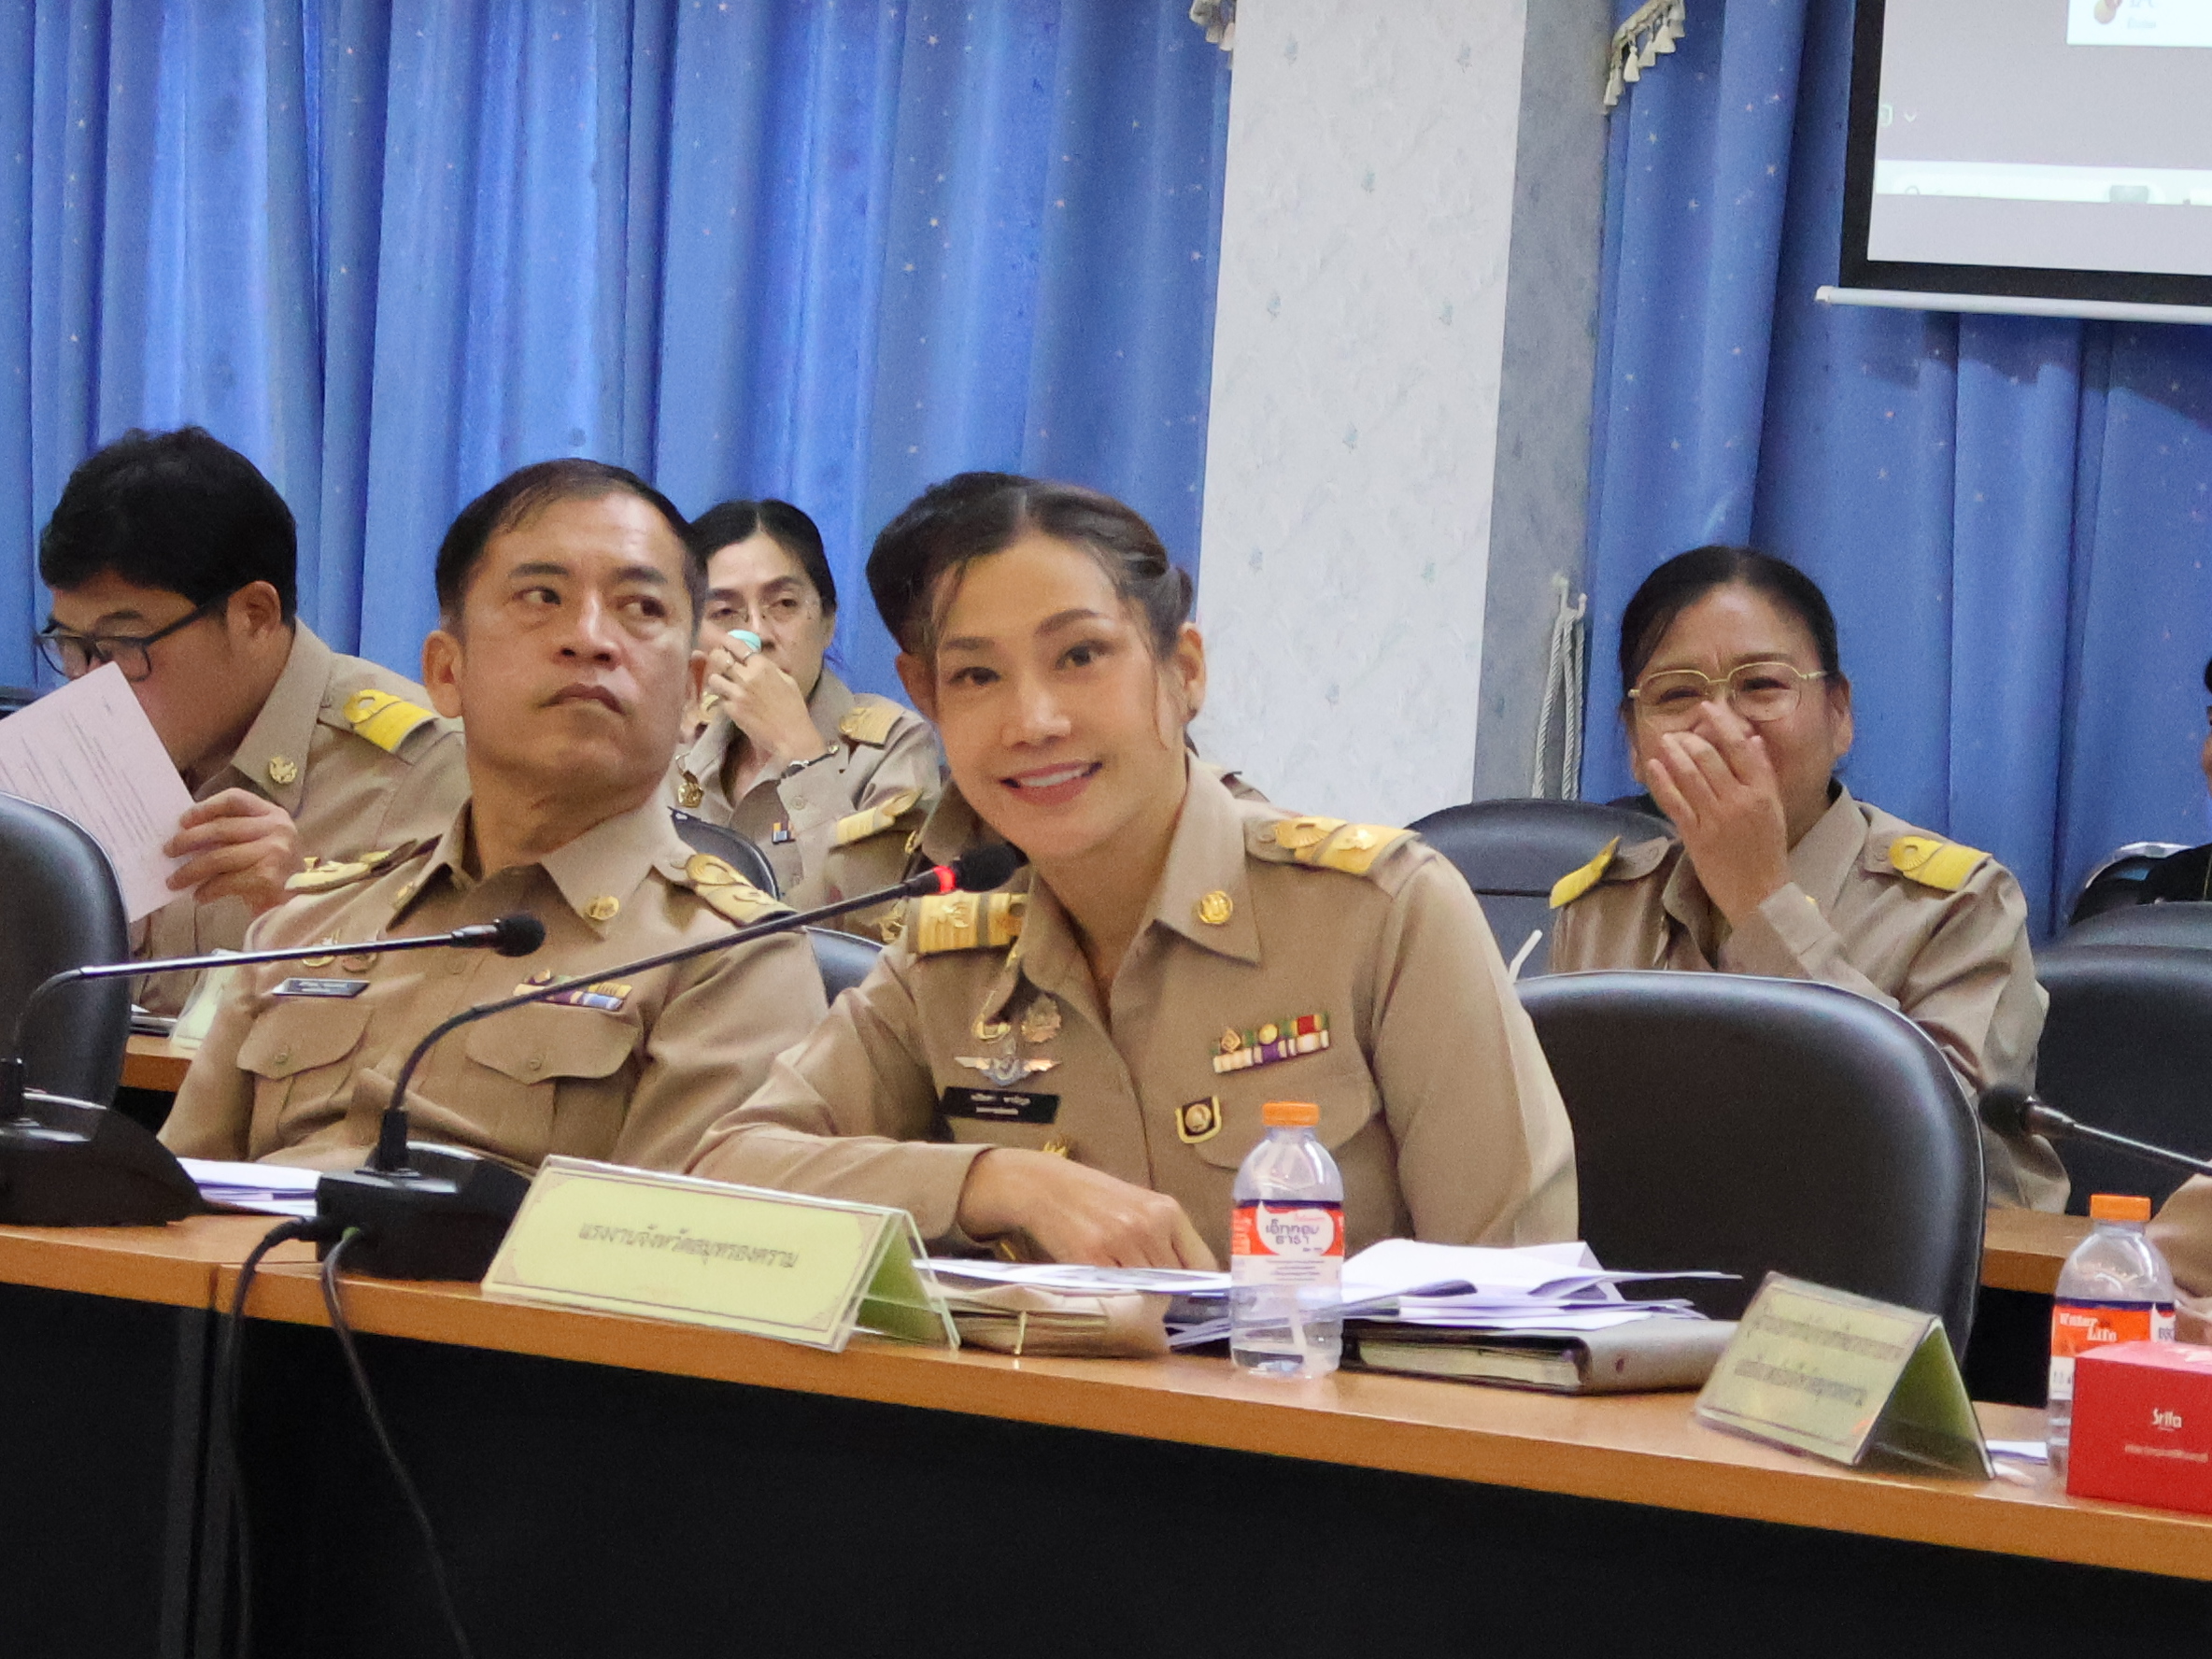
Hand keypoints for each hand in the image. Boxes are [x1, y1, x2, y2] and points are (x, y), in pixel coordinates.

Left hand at [164, 789, 304, 914]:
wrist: (301, 905)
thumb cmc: (275, 872)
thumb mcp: (261, 843)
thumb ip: (234, 833)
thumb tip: (186, 835)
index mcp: (274, 814)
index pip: (235, 799)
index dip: (205, 807)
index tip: (182, 821)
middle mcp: (277, 829)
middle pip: (220, 828)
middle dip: (188, 840)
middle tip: (168, 851)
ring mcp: (274, 852)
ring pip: (218, 857)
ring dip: (190, 871)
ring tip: (174, 881)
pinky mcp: (268, 876)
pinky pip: (225, 881)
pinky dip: (207, 890)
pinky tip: (199, 896)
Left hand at [703, 639, 827, 772]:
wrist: (791, 735)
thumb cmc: (794, 708)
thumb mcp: (787, 681)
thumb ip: (770, 668)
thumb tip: (756, 660)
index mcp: (763, 666)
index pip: (738, 646)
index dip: (728, 642)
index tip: (723, 642)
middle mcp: (747, 676)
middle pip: (720, 658)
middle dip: (717, 659)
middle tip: (718, 663)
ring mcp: (737, 693)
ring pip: (713, 678)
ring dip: (716, 680)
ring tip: (722, 684)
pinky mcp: (731, 710)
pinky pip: (718, 698)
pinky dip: (721, 698)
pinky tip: (727, 701)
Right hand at [956, 1149, 1217, 1268]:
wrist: (1045, 1186)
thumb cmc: (1095, 1196)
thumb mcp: (1139, 1204)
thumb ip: (1165, 1236)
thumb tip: (1191, 1279)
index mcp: (1166, 1210)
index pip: (1201, 1263)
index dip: (1198, 1284)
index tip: (1193, 1296)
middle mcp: (1148, 1226)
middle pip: (1174, 1281)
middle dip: (1164, 1291)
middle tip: (1147, 1289)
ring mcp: (1119, 1244)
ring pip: (1146, 1290)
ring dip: (1138, 1294)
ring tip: (1121, 1279)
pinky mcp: (1091, 1260)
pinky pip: (1116, 1291)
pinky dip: (1113, 1292)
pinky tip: (1102, 1279)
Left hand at [1643, 700, 1791, 925]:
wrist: (1759, 893)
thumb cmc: (1767, 849)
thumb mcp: (1774, 807)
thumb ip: (1762, 773)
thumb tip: (1751, 739)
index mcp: (1762, 792)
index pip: (1740, 748)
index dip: (1722, 724)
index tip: (1707, 709)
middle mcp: (1739, 801)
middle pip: (1710, 758)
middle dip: (1690, 738)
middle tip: (1678, 730)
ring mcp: (1715, 818)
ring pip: (1690, 776)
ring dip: (1674, 753)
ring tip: (1664, 740)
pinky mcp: (1695, 836)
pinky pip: (1675, 802)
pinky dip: (1662, 781)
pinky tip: (1654, 766)